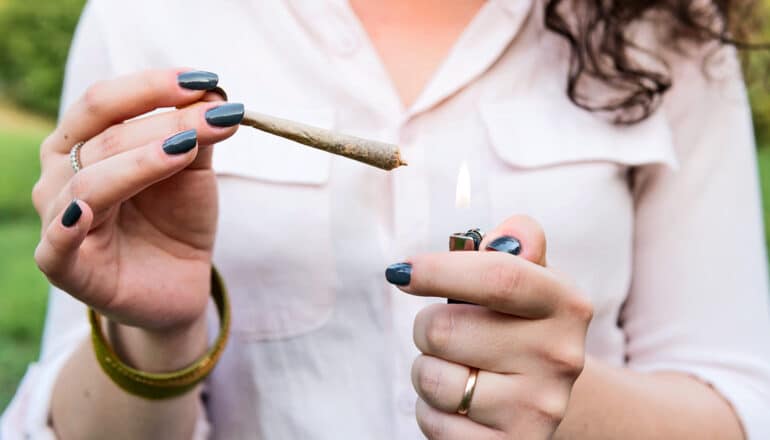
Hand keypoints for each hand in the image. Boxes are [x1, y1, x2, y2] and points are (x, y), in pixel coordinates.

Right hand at [32, 69, 242, 332]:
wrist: (179, 282)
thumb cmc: (176, 219)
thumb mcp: (191, 171)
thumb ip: (196, 133)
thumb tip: (213, 92)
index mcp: (82, 143)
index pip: (104, 102)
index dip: (151, 86)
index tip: (205, 80)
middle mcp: (60, 175)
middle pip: (103, 138)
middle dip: (164, 123)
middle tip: (216, 117)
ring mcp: (59, 221)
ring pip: (90, 183)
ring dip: (141, 162)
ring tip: (186, 150)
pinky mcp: (67, 269)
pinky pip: (56, 247)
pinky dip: (65, 228)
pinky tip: (85, 212)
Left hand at [386, 216, 592, 438]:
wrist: (544, 398)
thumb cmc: (520, 327)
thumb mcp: (529, 280)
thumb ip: (517, 244)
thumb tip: (507, 232)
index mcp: (565, 304)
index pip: (498, 277)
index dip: (439, 270)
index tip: (400, 271)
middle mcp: (560, 358)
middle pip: (445, 328)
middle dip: (427, 326)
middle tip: (446, 332)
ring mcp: (537, 409)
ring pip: (432, 378)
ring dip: (427, 369)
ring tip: (457, 368)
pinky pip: (433, 420)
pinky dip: (431, 409)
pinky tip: (460, 404)